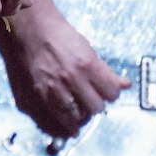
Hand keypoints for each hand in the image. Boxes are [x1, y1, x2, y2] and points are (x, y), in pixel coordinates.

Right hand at [0, 0, 125, 135]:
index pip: (111, 93)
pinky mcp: (39, 95)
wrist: (30, 30)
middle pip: (97, 108)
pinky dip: (65, 124)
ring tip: (81, 112)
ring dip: (82, 115)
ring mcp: (54, 89)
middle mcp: (72, 79)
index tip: (107, 93)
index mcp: (87, 65)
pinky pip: (57, 119)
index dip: (111, 94)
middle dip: (97, 105)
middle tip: (92, 100)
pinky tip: (70, 126)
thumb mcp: (88, 49)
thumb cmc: (59, 35)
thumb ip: (106, 71)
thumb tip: (125, 85)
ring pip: (78, 117)